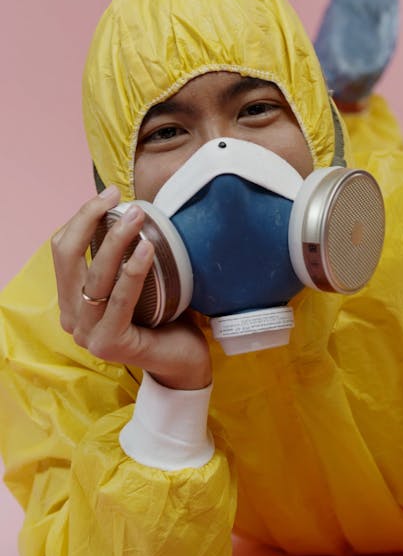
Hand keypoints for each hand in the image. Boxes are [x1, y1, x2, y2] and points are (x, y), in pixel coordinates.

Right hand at [51, 186, 211, 389]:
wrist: (184, 360)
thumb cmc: (164, 316)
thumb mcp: (137, 280)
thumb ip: (123, 255)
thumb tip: (130, 206)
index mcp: (72, 300)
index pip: (63, 250)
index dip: (81, 218)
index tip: (110, 195)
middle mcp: (72, 318)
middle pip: (68, 257)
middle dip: (89, 220)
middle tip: (120, 199)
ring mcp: (87, 334)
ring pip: (95, 276)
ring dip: (115, 240)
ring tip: (138, 215)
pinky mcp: (108, 344)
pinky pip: (119, 298)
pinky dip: (133, 270)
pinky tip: (147, 248)